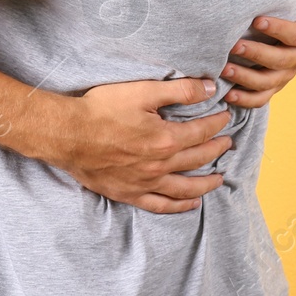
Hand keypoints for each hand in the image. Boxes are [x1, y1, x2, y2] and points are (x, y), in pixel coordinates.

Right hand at [53, 77, 234, 213]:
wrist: (68, 134)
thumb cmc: (102, 109)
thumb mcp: (143, 91)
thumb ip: (181, 90)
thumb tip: (211, 89)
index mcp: (166, 139)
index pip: (201, 132)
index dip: (217, 124)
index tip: (226, 117)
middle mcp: (159, 166)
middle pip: (197, 159)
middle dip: (216, 150)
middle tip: (228, 144)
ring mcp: (144, 183)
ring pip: (184, 188)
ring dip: (206, 183)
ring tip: (219, 178)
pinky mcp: (128, 194)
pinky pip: (160, 205)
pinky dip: (178, 206)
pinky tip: (191, 204)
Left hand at [220, 0, 295, 107]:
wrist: (295, 17)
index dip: (279, 29)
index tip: (258, 20)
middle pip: (280, 62)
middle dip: (257, 54)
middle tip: (235, 45)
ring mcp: (285, 74)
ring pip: (267, 82)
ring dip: (246, 78)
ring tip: (225, 68)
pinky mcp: (272, 84)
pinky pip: (260, 97)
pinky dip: (245, 99)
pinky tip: (227, 94)